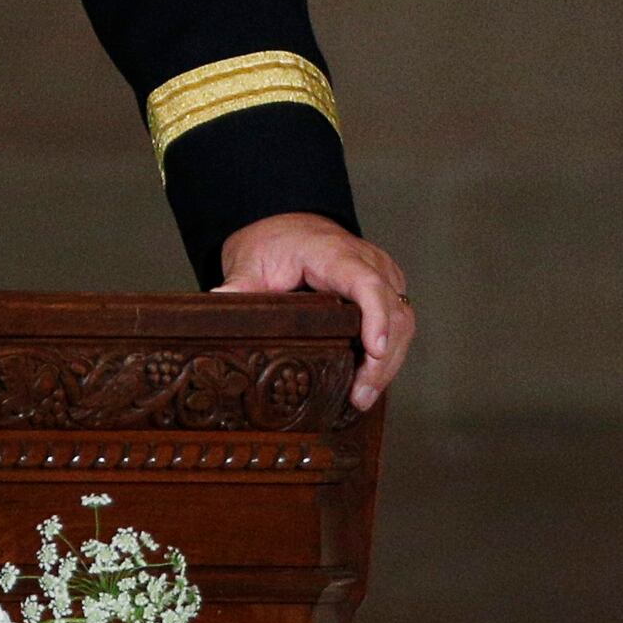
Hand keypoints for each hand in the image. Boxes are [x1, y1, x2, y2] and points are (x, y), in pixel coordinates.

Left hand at [215, 212, 414, 410]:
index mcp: (335, 253)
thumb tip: (218, 300)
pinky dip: (392, 352)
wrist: (289, 226)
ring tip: (363, 396)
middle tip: (360, 395)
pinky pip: (401, 321)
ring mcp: (383, 274)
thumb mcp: (249, 261)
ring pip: (404, 319)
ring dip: (390, 362)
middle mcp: (369, 261)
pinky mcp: (388, 288)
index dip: (376, 317)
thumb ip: (238, 284)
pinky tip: (372, 380)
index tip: (376, 350)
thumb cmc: (273, 244)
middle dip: (383, 358)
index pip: (366, 284)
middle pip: (393, 310)